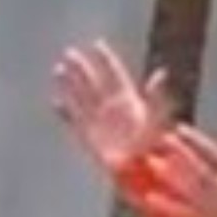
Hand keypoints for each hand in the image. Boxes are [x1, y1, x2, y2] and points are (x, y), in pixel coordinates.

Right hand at [51, 39, 174, 173]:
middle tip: (70, 52)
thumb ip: (156, 97)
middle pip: (94, 82)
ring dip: (70, 84)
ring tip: (58, 69)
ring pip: (81, 97)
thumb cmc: (151, 148)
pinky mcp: (89, 137)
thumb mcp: (156, 118)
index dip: (106, 59)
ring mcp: (100, 122)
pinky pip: (74, 121)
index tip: (97, 43)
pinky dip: (65, 112)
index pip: (115, 73)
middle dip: (83, 68)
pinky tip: (55, 102)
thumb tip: (161, 73)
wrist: (139, 173)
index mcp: (129, 100)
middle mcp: (112, 108)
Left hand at [142, 120, 216, 216]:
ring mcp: (211, 206)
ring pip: (187, 188)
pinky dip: (166, 205)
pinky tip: (150, 196)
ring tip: (152, 162)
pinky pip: (181, 213)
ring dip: (169, 175)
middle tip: (163, 139)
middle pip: (198, 168)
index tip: (179, 128)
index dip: (196, 139)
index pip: (213, 153)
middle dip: (180, 152)